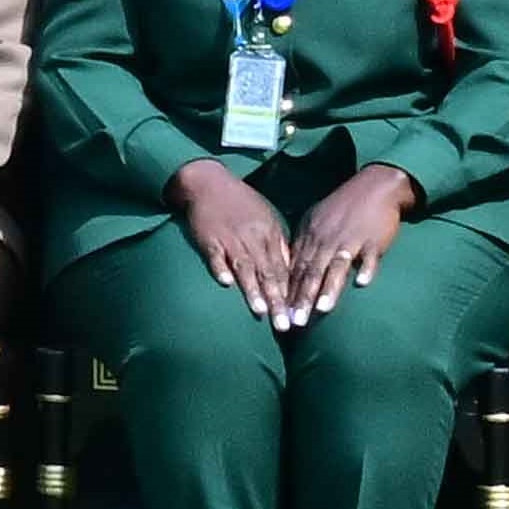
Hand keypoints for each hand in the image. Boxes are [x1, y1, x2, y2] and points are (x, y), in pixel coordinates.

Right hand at [162, 163, 300, 317]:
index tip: (299, 315)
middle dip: (277, 301)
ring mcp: (230, 239)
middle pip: (268, 274)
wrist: (210, 182)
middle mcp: (253, 239)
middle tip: (284, 326)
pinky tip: (224, 283)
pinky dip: (220, 268)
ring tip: (261, 311)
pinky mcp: (208, 238)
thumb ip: (278, 245)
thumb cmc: (240, 203)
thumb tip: (291, 270)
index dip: (292, 294)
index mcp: (270, 235)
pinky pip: (215, 255)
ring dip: (252, 290)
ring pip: (245, 267)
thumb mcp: (267, 219)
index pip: (284, 270)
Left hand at [264, 167, 418, 328]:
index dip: (287, 292)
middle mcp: (327, 239)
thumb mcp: (316, 222)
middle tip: (295, 321)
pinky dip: (366, 268)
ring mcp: (351, 239)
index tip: (280, 313)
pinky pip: (370, 256)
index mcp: (311, 236)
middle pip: (312, 272)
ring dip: (329, 288)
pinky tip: (363, 283)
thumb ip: (304, 246)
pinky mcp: (374, 239)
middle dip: (302, 298)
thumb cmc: (343, 208)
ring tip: (322, 309)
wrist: (374, 187)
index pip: (295, 268)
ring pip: (337, 266)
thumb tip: (290, 272)